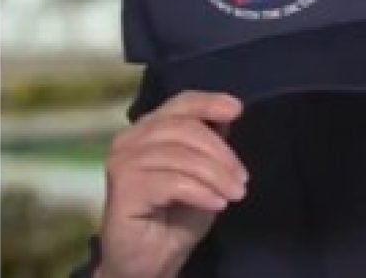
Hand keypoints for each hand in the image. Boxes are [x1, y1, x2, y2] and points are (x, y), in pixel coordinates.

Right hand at [97, 91, 246, 277]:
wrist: (147, 264)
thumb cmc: (173, 221)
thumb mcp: (201, 179)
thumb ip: (207, 148)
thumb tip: (227, 116)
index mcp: (146, 132)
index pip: (178, 104)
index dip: (208, 103)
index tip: (236, 110)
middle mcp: (128, 140)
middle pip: (183, 128)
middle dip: (220, 153)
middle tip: (242, 181)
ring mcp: (122, 162)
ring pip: (179, 155)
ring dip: (215, 175)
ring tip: (234, 195)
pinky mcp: (123, 188)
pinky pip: (171, 181)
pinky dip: (200, 192)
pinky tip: (215, 204)